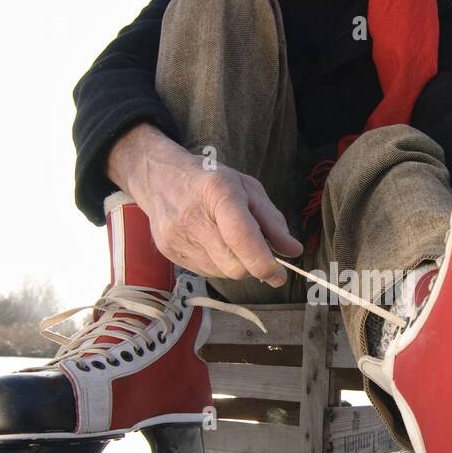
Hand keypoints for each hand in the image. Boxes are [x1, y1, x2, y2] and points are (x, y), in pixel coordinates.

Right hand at [108, 125, 303, 286]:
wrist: (159, 178)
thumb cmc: (210, 180)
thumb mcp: (247, 188)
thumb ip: (272, 220)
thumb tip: (293, 251)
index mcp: (218, 192)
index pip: (242, 237)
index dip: (264, 262)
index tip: (279, 273)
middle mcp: (194, 217)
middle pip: (234, 265)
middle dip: (252, 265)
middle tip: (258, 253)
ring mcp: (177, 238)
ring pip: (221, 273)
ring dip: (235, 264)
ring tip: (228, 239)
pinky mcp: (169, 253)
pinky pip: (205, 272)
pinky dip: (218, 264)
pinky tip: (212, 243)